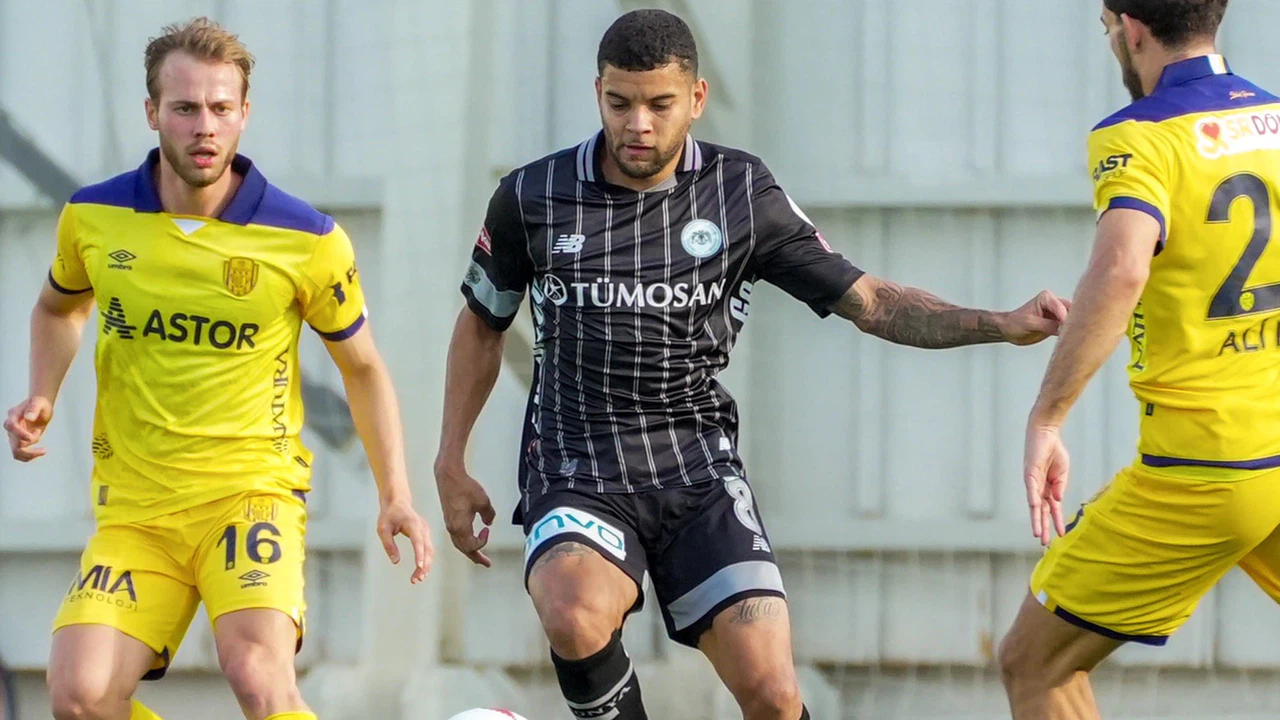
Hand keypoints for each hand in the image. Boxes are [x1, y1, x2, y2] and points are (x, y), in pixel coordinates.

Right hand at [4, 397, 52, 461]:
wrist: (40, 408)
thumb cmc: (39, 403)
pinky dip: (29, 457)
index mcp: (13, 415)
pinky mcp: (19, 441)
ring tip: (43, 450)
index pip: (11, 426)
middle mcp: (11, 427)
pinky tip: (40, 452)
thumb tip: (28, 418)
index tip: (33, 436)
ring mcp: (14, 435)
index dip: (20, 433)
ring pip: (16, 451)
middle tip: (42, 438)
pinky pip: (20, 454)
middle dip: (30, 443)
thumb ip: (33, 408)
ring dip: (30, 454)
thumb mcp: (39, 402)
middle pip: (14, 442)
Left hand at [377, 499, 434, 583]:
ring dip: (426, 565)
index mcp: (412, 523)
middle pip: (427, 549)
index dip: (419, 554)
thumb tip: (395, 561)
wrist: (397, 502)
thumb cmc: (389, 515)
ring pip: (430, 551)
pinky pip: (428, 550)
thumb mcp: (383, 529)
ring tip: (418, 579)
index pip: (418, 540)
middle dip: (423, 565)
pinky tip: (421, 571)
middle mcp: (422, 527)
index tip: (418, 566)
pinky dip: (426, 561)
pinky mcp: (425, 535)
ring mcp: (426, 531)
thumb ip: (389, 545)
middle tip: (416, 579)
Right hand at [434, 462, 496, 567]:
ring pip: (459, 543)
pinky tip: (469, 538)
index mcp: (460, 527)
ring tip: (478, 555)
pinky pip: (456, 535)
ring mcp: (449, 523)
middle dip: (476, 557)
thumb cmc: (464, 487)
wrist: (448, 476)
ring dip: (469, 549)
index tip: (487, 531)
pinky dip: (464, 541)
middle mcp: (453, 528)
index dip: (483, 541)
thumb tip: (489, 523)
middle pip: (464, 549)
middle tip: (486, 563)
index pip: (473, 545)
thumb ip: (489, 514)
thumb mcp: (483, 501)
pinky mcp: (448, 518)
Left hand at [1000, 291, 1070, 345]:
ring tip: (1075, 337)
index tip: (1066, 328)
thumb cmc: (1015, 323)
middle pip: (1072, 311)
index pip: (1061, 308)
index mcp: (1046, 298)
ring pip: (1073, 319)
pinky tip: (1072, 340)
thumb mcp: (1030, 323)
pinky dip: (1071, 333)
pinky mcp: (1057, 324)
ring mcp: (1057, 314)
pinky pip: (1069, 328)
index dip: (1065, 319)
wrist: (1009, 330)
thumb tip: (1063, 328)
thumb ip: (1047, 325)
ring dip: (1075, 328)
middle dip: (1075, 321)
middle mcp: (1054, 304)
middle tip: (1077, 333)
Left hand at [1023, 421, 1068, 545]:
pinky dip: (1033, 497)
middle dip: (1042, 526)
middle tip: (1043, 542)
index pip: (1052, 509)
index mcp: (1048, 488)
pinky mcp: (1030, 472)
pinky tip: (1035, 507)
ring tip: (1037, 533)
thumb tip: (1058, 500)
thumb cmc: (1054, 452)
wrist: (1047, 434)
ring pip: (1034, 504)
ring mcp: (1033, 481)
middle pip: (1040, 511)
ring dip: (1036, 518)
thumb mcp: (1062, 473)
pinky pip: (1031, 487)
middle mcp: (1039, 488)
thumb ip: (1060, 487)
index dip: (1056, 522)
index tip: (1061, 535)